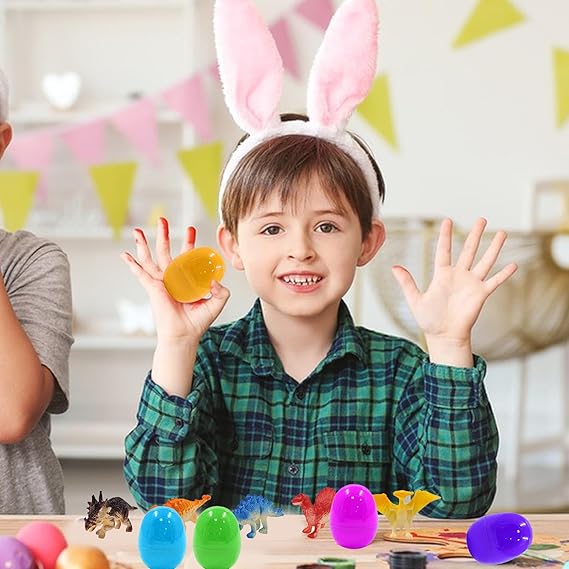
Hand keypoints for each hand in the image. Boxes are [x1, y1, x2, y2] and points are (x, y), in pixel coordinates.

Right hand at [120, 217, 229, 342]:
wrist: (185, 335)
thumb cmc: (198, 321)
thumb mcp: (217, 302)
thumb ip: (221, 289)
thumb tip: (214, 279)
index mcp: (185, 279)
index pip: (186, 256)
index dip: (188, 243)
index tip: (190, 229)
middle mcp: (172, 278)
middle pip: (165, 251)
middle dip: (164, 235)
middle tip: (162, 219)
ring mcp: (160, 282)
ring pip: (150, 258)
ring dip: (143, 244)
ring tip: (137, 230)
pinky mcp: (152, 288)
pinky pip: (140, 273)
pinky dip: (132, 264)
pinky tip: (124, 254)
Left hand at [392, 218, 516, 362]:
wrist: (443, 336)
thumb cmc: (429, 320)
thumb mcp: (414, 300)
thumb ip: (406, 283)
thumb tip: (394, 267)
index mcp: (442, 275)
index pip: (444, 251)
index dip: (445, 236)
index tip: (447, 221)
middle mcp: (458, 276)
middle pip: (468, 250)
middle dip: (475, 234)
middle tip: (482, 219)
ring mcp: (471, 284)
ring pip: (485, 261)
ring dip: (494, 248)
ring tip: (502, 233)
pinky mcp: (481, 295)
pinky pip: (494, 282)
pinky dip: (504, 274)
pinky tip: (514, 264)